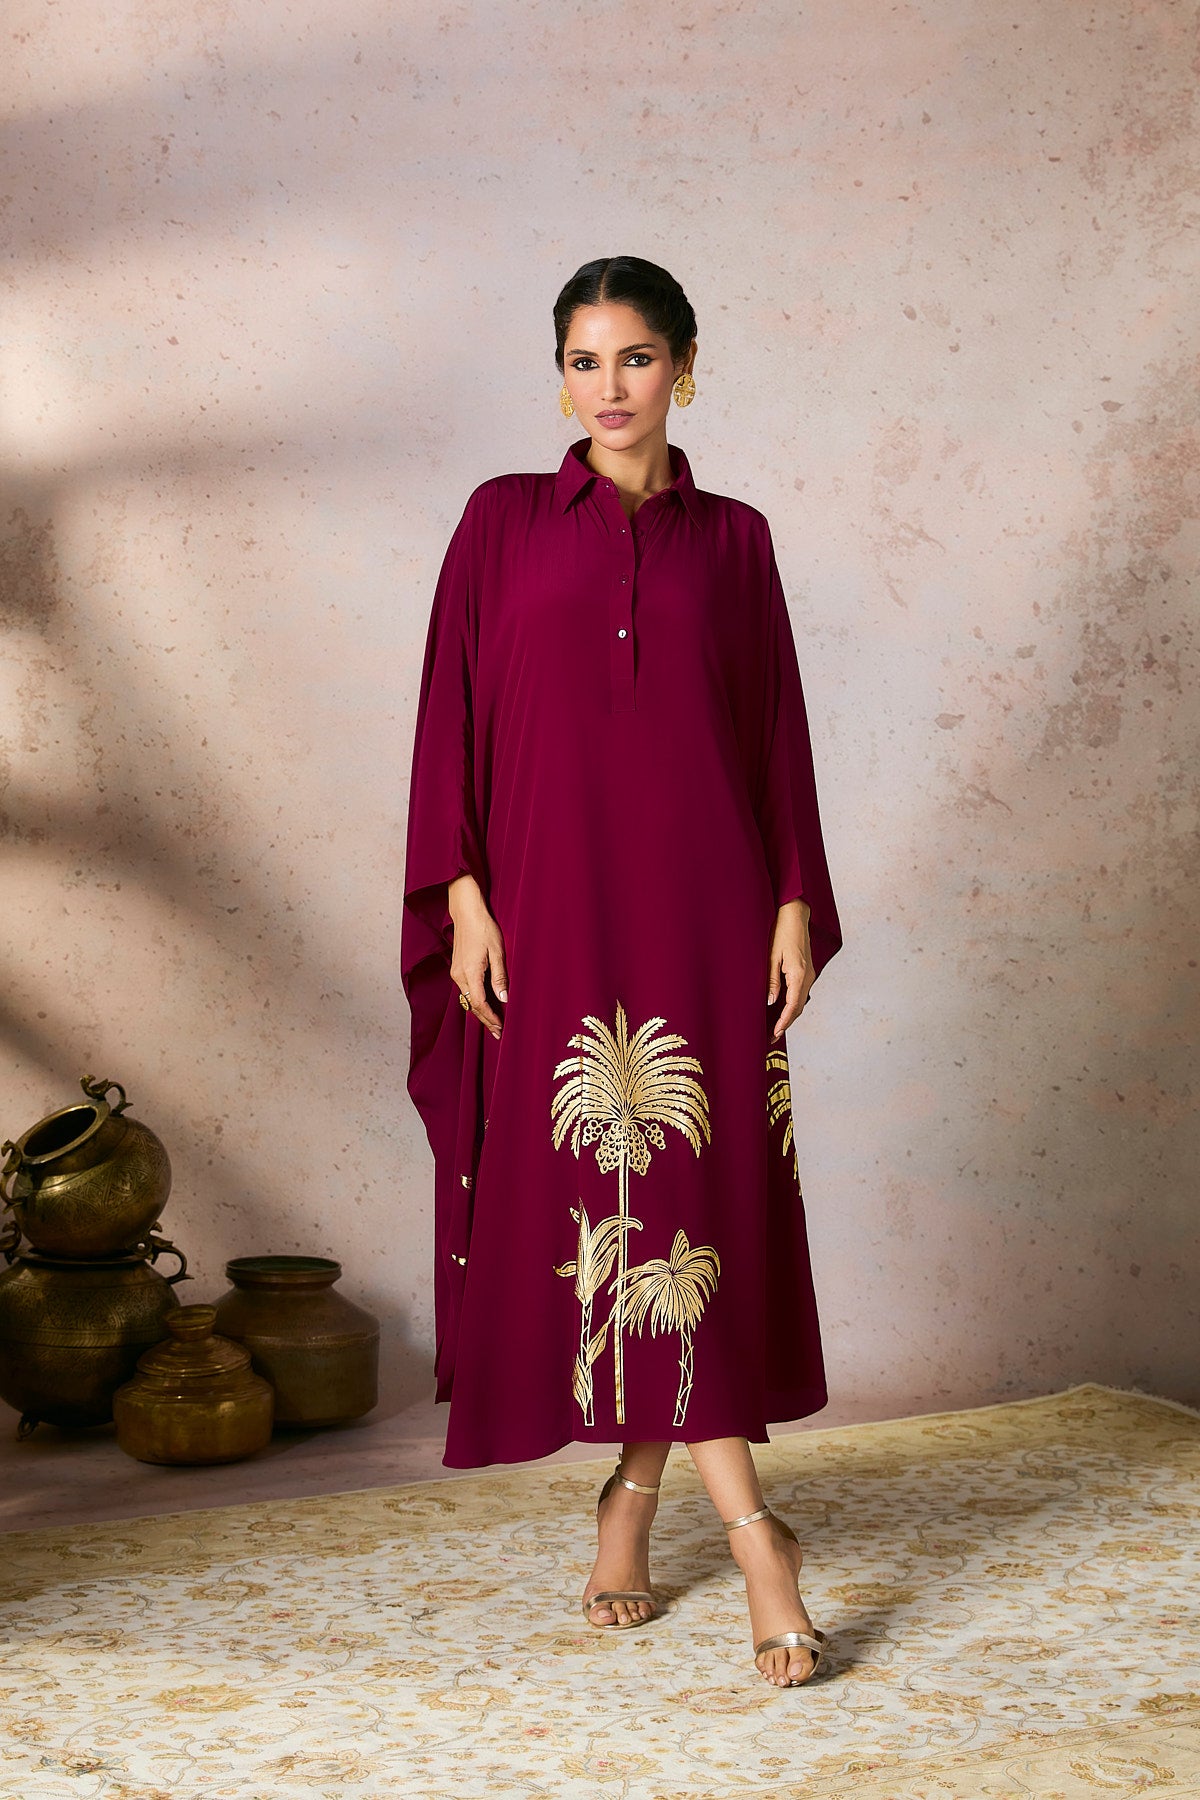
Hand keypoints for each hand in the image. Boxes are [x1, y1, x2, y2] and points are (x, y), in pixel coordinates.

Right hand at [448, 874, 508, 1039]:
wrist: (466, 912)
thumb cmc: (484, 928)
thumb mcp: (497, 951)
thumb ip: (499, 976)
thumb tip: (503, 998)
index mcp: (470, 972)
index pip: (479, 1003)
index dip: (490, 1018)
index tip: (500, 1029)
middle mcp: (459, 975)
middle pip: (471, 1006)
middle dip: (485, 1020)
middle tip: (499, 1034)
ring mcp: (456, 972)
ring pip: (467, 1000)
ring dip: (480, 1012)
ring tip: (494, 1023)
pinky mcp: (457, 969)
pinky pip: (466, 991)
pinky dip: (475, 1001)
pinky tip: (485, 1004)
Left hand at [767, 899, 812, 1040]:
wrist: (794, 913)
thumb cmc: (781, 931)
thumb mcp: (771, 956)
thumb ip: (772, 980)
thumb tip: (771, 1002)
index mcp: (799, 974)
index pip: (793, 1006)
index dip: (784, 1022)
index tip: (775, 1033)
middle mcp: (808, 976)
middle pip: (798, 1007)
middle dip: (786, 1023)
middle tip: (772, 1037)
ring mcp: (809, 973)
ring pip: (800, 1001)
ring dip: (789, 1014)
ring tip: (775, 1026)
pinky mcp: (805, 969)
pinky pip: (800, 992)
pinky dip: (792, 1003)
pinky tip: (781, 1007)